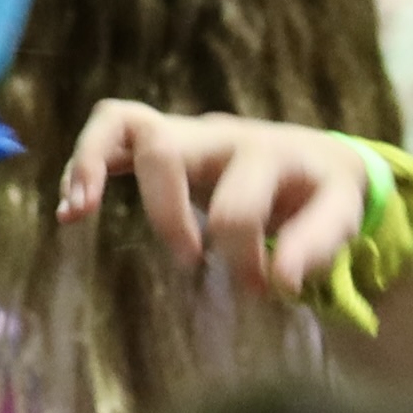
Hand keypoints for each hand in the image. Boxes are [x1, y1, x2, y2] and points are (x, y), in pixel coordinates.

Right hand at [62, 100, 379, 305]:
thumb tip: (281, 282)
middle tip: (190, 262)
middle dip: (164, 213)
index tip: (260, 291)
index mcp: (266, 153)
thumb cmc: (323, 193)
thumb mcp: (342, 216)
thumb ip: (318, 246)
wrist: (317, 159)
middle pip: (163, 148)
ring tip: (77, 211)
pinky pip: (111, 136)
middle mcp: (217, 135)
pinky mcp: (161, 145)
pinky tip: (70, 212)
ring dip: (91, 164)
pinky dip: (83, 169)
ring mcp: (185, 134)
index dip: (243, 259)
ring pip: (121, 122)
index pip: (236, 208)